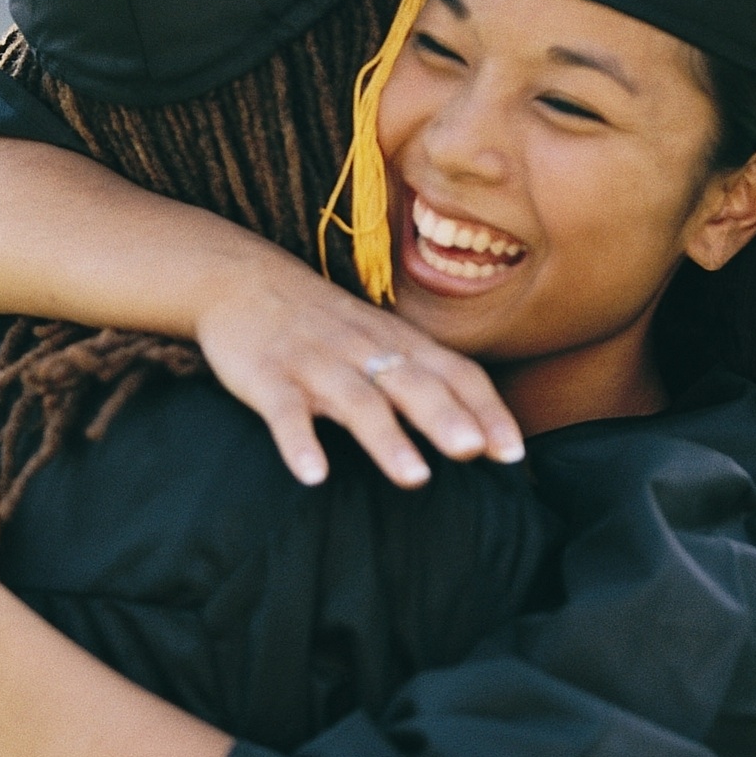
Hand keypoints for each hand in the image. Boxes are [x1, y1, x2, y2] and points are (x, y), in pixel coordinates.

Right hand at [194, 264, 523, 489]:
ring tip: (414, 478)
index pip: (456, 373)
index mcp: (400, 342)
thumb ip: (427, 380)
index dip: (486, 411)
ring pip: (357, 401)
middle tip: (472, 451)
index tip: (514, 453)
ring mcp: (316, 363)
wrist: (241, 278)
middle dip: (444, 417)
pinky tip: (313, 475)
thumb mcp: (383, 340)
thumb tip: (481, 435)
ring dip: (387, 440)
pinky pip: (285, 412)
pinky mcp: (268, 376)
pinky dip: (299, 443)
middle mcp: (365, 350)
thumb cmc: (327, 324)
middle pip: (413, 384)